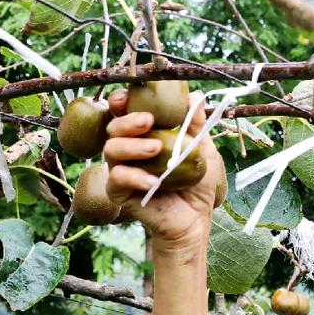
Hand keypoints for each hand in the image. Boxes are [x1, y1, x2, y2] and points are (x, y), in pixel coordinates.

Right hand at [104, 88, 225, 248]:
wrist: (196, 219)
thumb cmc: (198, 185)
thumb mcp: (203, 151)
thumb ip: (196, 124)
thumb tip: (196, 95)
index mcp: (145, 136)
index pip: (124, 113)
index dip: (120, 102)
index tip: (129, 98)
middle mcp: (129, 151)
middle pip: (113, 127)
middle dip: (128, 121)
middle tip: (149, 122)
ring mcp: (122, 172)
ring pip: (110, 150)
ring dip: (132, 146)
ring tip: (155, 149)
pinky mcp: (120, 194)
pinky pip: (116, 179)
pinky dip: (133, 177)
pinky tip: (152, 181)